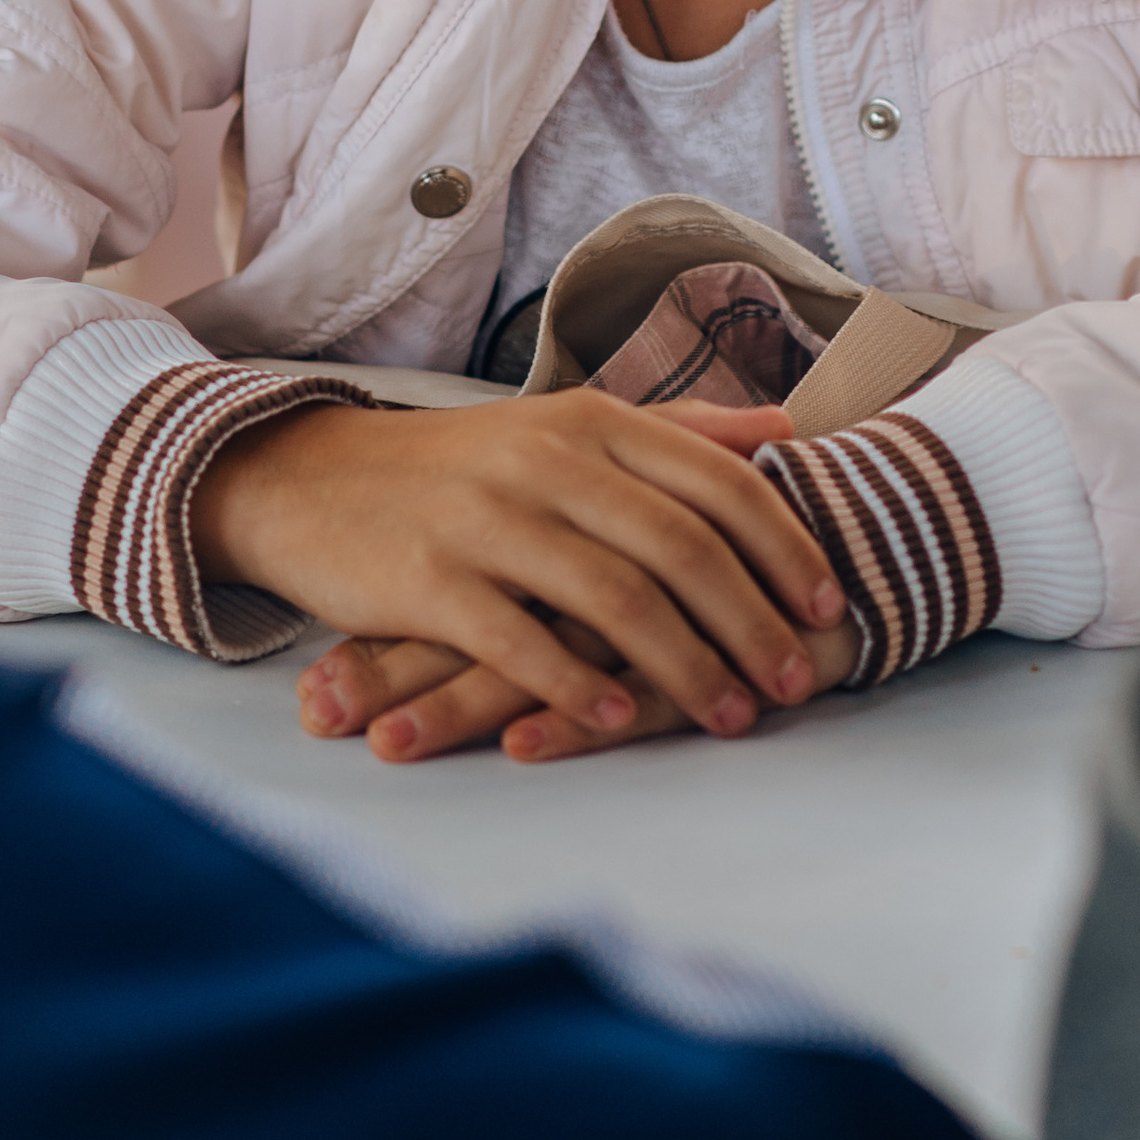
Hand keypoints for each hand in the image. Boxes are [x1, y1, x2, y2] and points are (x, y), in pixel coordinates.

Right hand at [193, 389, 845, 753]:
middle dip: (753, 622)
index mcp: (591, 420)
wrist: (311, 479)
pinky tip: (619, 718)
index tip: (829, 606)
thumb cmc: (459, 464)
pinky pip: (522, 640)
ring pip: (616, 598)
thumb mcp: (567, 422)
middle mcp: (549, 459)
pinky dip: (577, 684)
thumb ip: (676, 429)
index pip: (718, 480)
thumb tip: (783, 425)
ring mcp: (490, 519)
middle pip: (682, 546)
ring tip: (730, 714)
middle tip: (796, 682)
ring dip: (686, 666)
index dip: (784, 546)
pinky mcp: (432, 580)